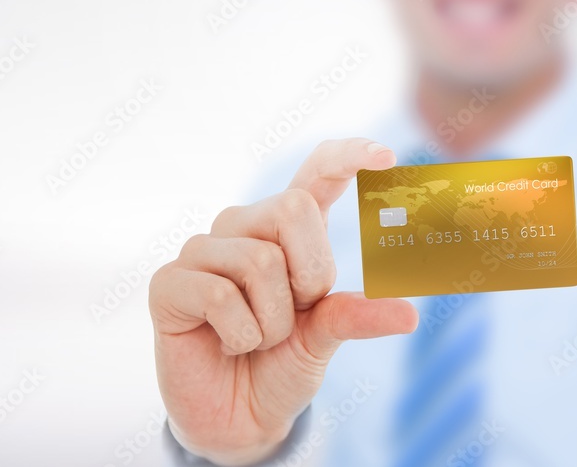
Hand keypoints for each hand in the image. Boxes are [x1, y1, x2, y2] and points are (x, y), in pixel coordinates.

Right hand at [148, 138, 418, 465]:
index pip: (315, 174)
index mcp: (284, 230)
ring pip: (260, 261)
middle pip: (292, 209)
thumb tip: (408, 314)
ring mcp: (201, 250)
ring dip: (272, 322)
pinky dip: (239, 335)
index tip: (386, 156)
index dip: (347, 157)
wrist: (237, 420)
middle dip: (309, 276)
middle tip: (293, 314)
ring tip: (254, 339)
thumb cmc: (280, 367)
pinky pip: (219, 294)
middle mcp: (241, 227)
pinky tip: (225, 344)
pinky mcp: (168, 282)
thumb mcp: (324, 339)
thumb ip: (354, 316)